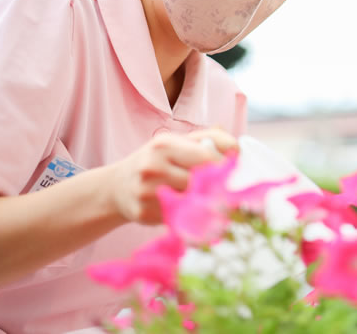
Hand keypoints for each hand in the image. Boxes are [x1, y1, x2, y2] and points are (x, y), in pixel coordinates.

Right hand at [107, 128, 237, 224]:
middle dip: (217, 187)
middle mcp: (153, 166)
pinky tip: (191, 212)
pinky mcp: (144, 214)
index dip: (225, 166)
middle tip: (230, 192)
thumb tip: (238, 150)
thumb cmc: (158, 160)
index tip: (235, 172)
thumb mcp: (178, 142)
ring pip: (191, 202)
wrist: (117, 186)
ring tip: (212, 202)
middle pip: (199, 181)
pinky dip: (189, 216)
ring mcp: (146, 191)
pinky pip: (178, 217)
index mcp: (164, 144)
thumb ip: (210, 139)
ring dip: (205, 203)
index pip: (205, 157)